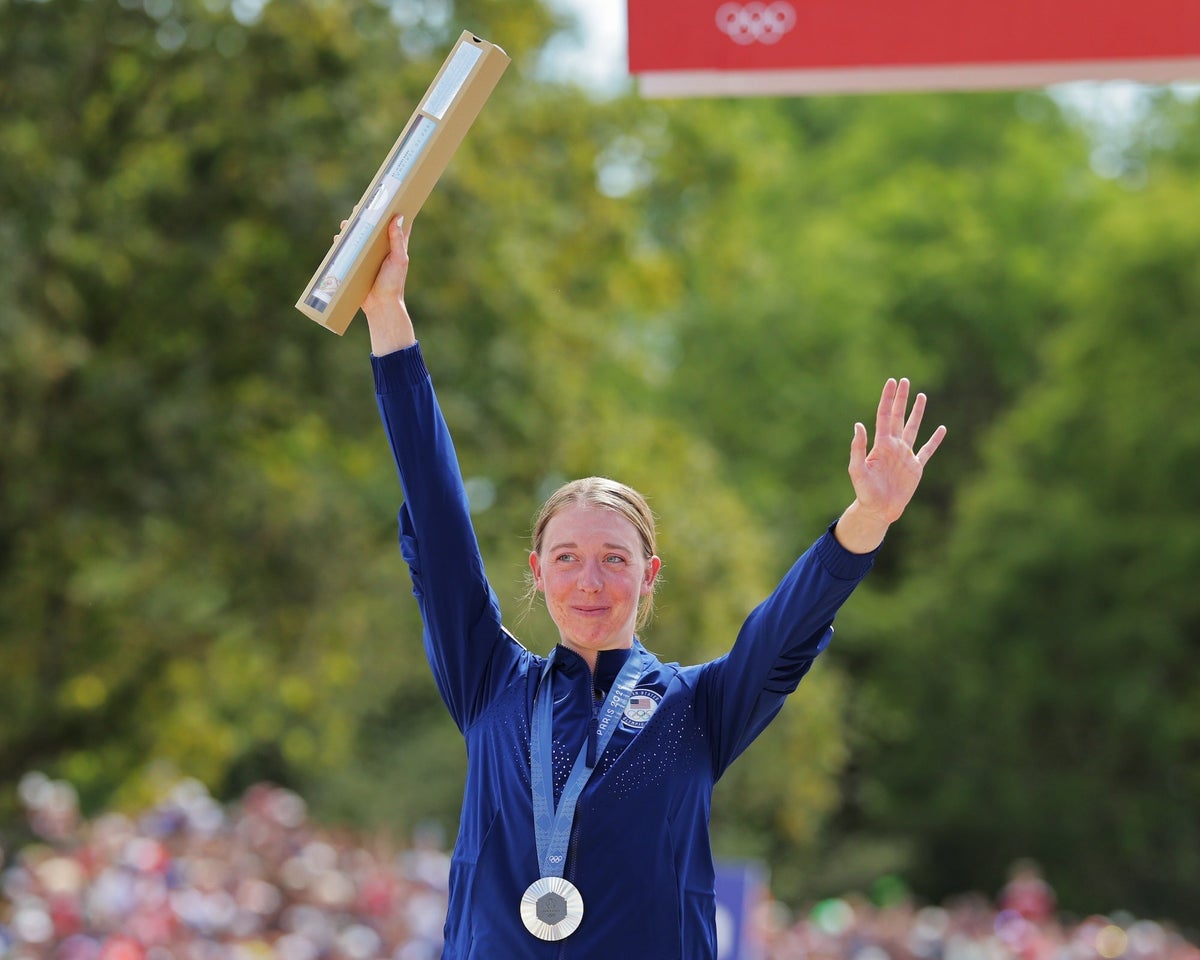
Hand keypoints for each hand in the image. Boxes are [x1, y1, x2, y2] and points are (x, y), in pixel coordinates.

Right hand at [352, 214, 415, 355]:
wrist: (381, 306)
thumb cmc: (394, 283)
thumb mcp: (398, 259)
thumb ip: (397, 240)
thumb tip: (398, 217)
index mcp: (395, 244)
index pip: (394, 222)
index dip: (391, 209)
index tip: (387, 195)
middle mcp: (381, 247)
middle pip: (373, 226)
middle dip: (365, 216)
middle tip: (359, 207)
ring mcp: (368, 255)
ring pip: (358, 236)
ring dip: (351, 228)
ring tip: (346, 223)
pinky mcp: (357, 263)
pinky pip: (348, 250)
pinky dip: (343, 243)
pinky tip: (339, 239)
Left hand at [835, 378, 945, 552]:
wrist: (878, 510)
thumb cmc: (865, 492)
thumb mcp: (857, 470)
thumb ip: (858, 448)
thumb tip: (858, 425)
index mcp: (880, 444)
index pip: (884, 415)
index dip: (887, 398)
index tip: (891, 382)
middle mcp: (893, 446)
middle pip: (898, 416)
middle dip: (901, 399)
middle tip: (904, 381)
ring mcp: (905, 455)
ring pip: (913, 428)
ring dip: (917, 412)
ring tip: (922, 396)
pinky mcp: (916, 468)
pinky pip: (927, 450)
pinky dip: (935, 440)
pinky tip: (942, 429)